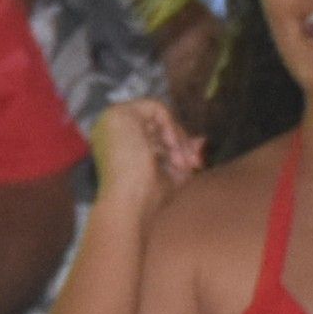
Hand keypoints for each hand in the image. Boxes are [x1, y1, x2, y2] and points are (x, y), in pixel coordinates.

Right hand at [86, 96, 202, 224]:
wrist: (128, 204)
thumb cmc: (144, 197)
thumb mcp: (171, 171)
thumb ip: (183, 152)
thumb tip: (201, 140)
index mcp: (116, 143)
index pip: (151, 133)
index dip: (175, 144)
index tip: (194, 164)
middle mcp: (111, 129)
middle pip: (156, 124)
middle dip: (180, 142)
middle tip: (194, 163)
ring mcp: (113, 119)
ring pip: (159, 116)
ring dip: (177, 137)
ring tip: (182, 162)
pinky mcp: (120, 113)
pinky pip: (157, 109)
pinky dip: (171, 127)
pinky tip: (172, 147)